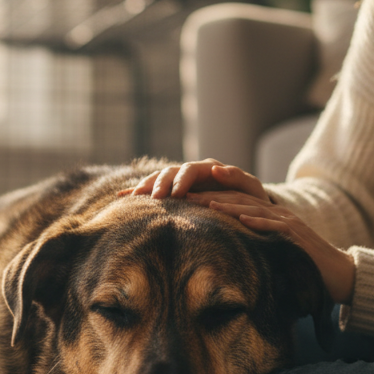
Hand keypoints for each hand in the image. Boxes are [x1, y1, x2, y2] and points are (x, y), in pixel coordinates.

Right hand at [120, 160, 267, 200]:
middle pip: (170, 172)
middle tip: (155, 199)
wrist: (246, 205)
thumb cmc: (251, 198)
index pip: (190, 169)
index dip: (181, 180)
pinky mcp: (172, 191)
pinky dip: (137, 191)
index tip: (176, 195)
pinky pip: (152, 189)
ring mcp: (180, 181)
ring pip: (158, 178)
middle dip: (160, 184)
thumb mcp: (251, 188)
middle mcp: (191, 172)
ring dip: (146, 187)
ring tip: (134, 198)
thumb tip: (218, 168)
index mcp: (208, 169)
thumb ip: (238, 177)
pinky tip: (122, 196)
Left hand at [187, 190, 355, 304]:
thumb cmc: (301, 267)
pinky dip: (258, 221)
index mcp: (267, 216)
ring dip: (229, 205)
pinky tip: (242, 219)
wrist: (338, 274)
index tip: (185, 197)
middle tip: (185, 194)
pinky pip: (276, 226)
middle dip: (211, 195)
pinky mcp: (297, 236)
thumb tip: (219, 252)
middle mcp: (276, 214)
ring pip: (253, 208)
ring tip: (206, 203)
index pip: (234, 201)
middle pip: (239, 199)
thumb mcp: (270, 252)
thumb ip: (250, 246)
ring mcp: (287, 223)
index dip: (210, 197)